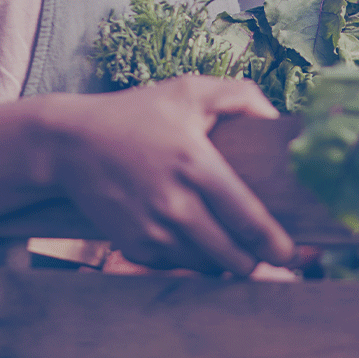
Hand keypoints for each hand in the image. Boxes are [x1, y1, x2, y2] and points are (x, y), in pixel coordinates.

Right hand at [37, 77, 294, 274]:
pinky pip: (175, 266)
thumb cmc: (133, 114)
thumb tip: (276, 118)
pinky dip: (189, 259)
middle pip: (233, 256)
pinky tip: (192, 240)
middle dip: (253, 260)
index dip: (275, 245)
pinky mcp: (133, 245)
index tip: (289, 252)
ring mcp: (152, 229)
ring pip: (206, 266)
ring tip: (228, 245)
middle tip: (263, 254)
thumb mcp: (186, 90)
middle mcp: (175, 204)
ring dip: (221, 262)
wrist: (68, 145)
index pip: (248, 219)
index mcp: (196, 165)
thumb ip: (239, 96)